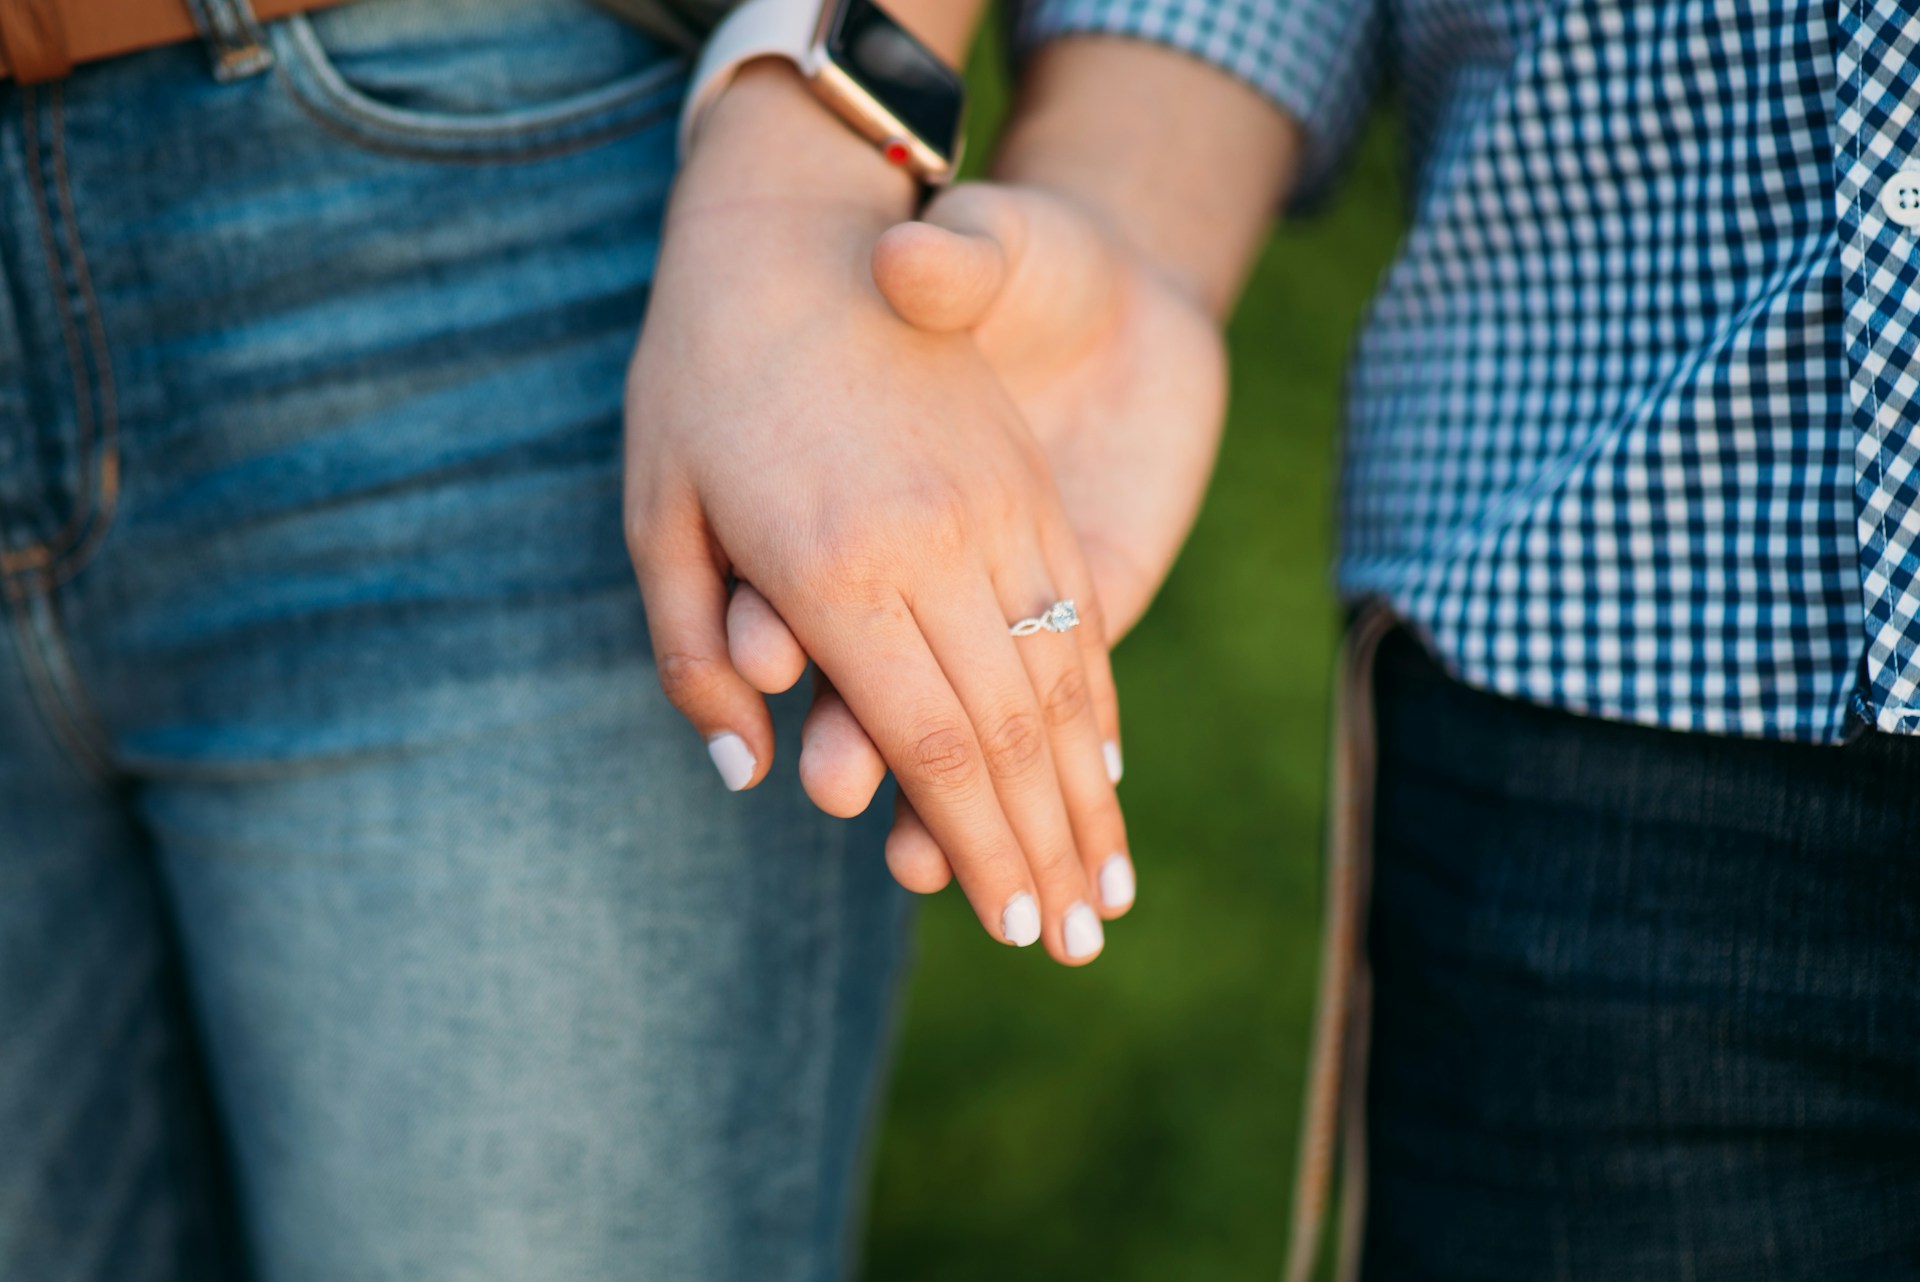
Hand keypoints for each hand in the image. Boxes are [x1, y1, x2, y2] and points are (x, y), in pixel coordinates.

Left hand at [728, 181, 1228, 907]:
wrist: (795, 223)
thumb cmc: (697, 377)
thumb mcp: (656, 516)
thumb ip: (692, 658)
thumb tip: (747, 777)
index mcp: (836, 569)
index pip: (932, 749)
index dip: (982, 849)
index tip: (1015, 926)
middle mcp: (937, 546)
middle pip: (1011, 734)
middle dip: (1048, 851)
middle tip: (1079, 942)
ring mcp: (995, 510)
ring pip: (1060, 679)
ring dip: (1091, 793)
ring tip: (1114, 886)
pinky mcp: (1021, 484)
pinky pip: (1077, 610)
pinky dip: (1097, 700)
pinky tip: (1109, 763)